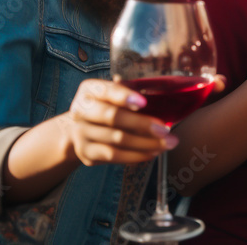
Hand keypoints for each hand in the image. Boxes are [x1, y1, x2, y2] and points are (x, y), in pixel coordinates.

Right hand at [63, 78, 179, 166]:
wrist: (79, 132)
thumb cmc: (106, 107)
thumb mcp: (114, 95)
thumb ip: (130, 93)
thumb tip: (158, 95)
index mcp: (90, 89)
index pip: (107, 90)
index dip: (124, 96)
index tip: (144, 102)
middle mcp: (80, 110)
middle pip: (112, 117)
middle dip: (142, 124)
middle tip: (165, 129)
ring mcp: (81, 133)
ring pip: (117, 139)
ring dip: (146, 143)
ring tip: (167, 143)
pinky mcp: (86, 152)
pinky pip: (114, 156)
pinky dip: (136, 155)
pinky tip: (153, 153)